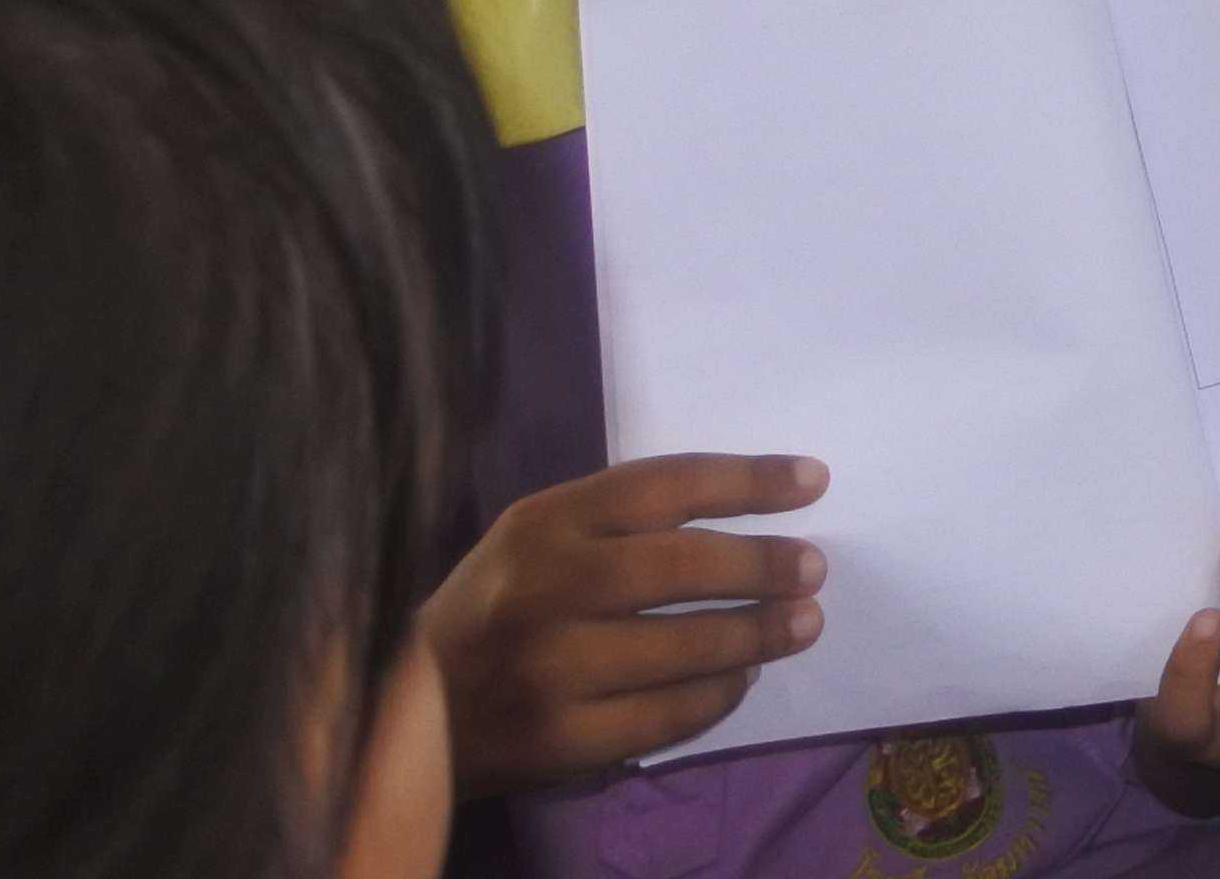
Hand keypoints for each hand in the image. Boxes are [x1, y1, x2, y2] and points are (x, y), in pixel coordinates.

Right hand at [425, 452, 827, 786]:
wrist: (406, 710)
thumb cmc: (494, 609)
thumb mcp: (535, 540)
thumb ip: (618, 520)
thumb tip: (747, 512)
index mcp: (543, 523)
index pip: (664, 486)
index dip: (748, 481)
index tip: (812, 482)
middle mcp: (546, 587)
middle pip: (683, 565)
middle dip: (763, 565)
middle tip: (813, 568)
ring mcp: (552, 668)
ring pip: (685, 647)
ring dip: (757, 635)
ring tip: (802, 624)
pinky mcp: (561, 738)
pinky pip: (666, 715)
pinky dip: (717, 696)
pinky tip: (741, 679)